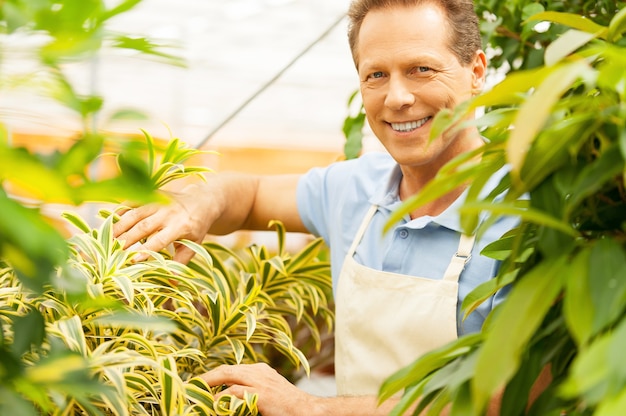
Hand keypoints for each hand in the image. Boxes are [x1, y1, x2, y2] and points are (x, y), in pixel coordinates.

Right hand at [113, 183, 217, 263]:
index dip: (145, 250)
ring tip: (108, 238)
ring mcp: (159, 201)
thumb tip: (171, 282)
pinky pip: (133, 201)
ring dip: (120, 225)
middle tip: (112, 251)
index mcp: (181, 226)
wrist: (202, 201)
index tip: (131, 260)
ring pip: (135, 213)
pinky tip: (111, 220)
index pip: (160, 240)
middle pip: (143, 227)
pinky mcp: (152, 194)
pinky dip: (120, 210)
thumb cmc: (196, 227)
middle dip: (127, 239)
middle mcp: (169, 213)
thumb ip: (181, 262)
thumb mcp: (194, 245)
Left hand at [200, 363, 321, 415]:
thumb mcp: (268, 394)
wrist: (309, 411)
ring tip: (195, 392)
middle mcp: (259, 372)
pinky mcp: (262, 394)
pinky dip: (221, 397)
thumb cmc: (288, 407)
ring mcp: (261, 381)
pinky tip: (212, 404)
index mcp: (260, 371)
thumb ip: (251, 393)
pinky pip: (236, 392)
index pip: (232, 369)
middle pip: (226, 369)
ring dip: (209, 384)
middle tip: (190, 385)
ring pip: (228, 376)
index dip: (215, 375)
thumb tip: (228, 399)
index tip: (200, 383)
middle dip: (207, 376)